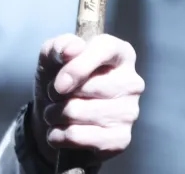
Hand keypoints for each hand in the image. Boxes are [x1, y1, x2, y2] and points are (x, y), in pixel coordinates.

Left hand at [31, 34, 144, 165]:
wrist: (55, 119)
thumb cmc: (60, 79)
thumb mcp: (53, 56)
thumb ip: (60, 46)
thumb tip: (73, 48)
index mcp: (121, 54)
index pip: (105, 49)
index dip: (78, 66)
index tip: (58, 83)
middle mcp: (132, 82)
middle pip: (88, 86)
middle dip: (57, 93)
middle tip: (53, 96)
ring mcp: (129, 112)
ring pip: (77, 112)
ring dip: (53, 115)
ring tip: (53, 114)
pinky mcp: (120, 139)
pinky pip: (77, 136)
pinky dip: (58, 135)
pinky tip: (58, 132)